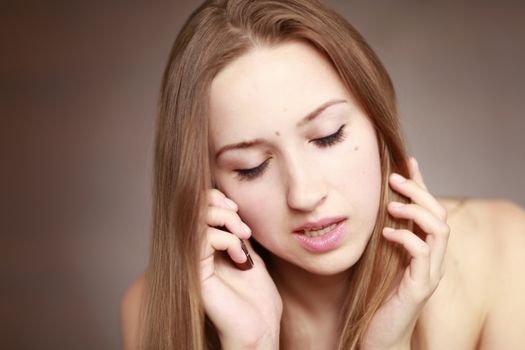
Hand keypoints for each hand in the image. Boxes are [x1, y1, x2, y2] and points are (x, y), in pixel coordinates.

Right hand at [200, 189, 282, 348]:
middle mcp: (191, 253)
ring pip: (195, 219)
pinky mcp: (195, 273)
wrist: (260, 328)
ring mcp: (191, 263)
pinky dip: (226, 239)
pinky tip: (240, 256)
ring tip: (244, 235)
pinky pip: (202, 238)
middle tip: (241, 222)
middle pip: (191, 208)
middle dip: (220, 205)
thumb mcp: (247, 252)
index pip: (194, 208)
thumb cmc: (256, 297)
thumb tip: (230, 206)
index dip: (213, 198)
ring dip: (225, 219)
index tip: (237, 208)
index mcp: (201, 248)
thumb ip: (234, 232)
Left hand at [363, 157, 449, 349]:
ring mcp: (430, 274)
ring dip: (416, 211)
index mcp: (424, 251)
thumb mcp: (380, 260)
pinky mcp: (420, 287)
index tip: (408, 162)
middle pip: (440, 214)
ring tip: (391, 204)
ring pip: (440, 230)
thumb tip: (374, 209)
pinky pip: (422, 254)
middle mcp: (433, 260)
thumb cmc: (378, 298)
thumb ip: (384, 237)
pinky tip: (385, 233)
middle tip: (396, 177)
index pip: (429, 210)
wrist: (380, 336)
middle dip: (420, 191)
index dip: (421, 184)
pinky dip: (405, 237)